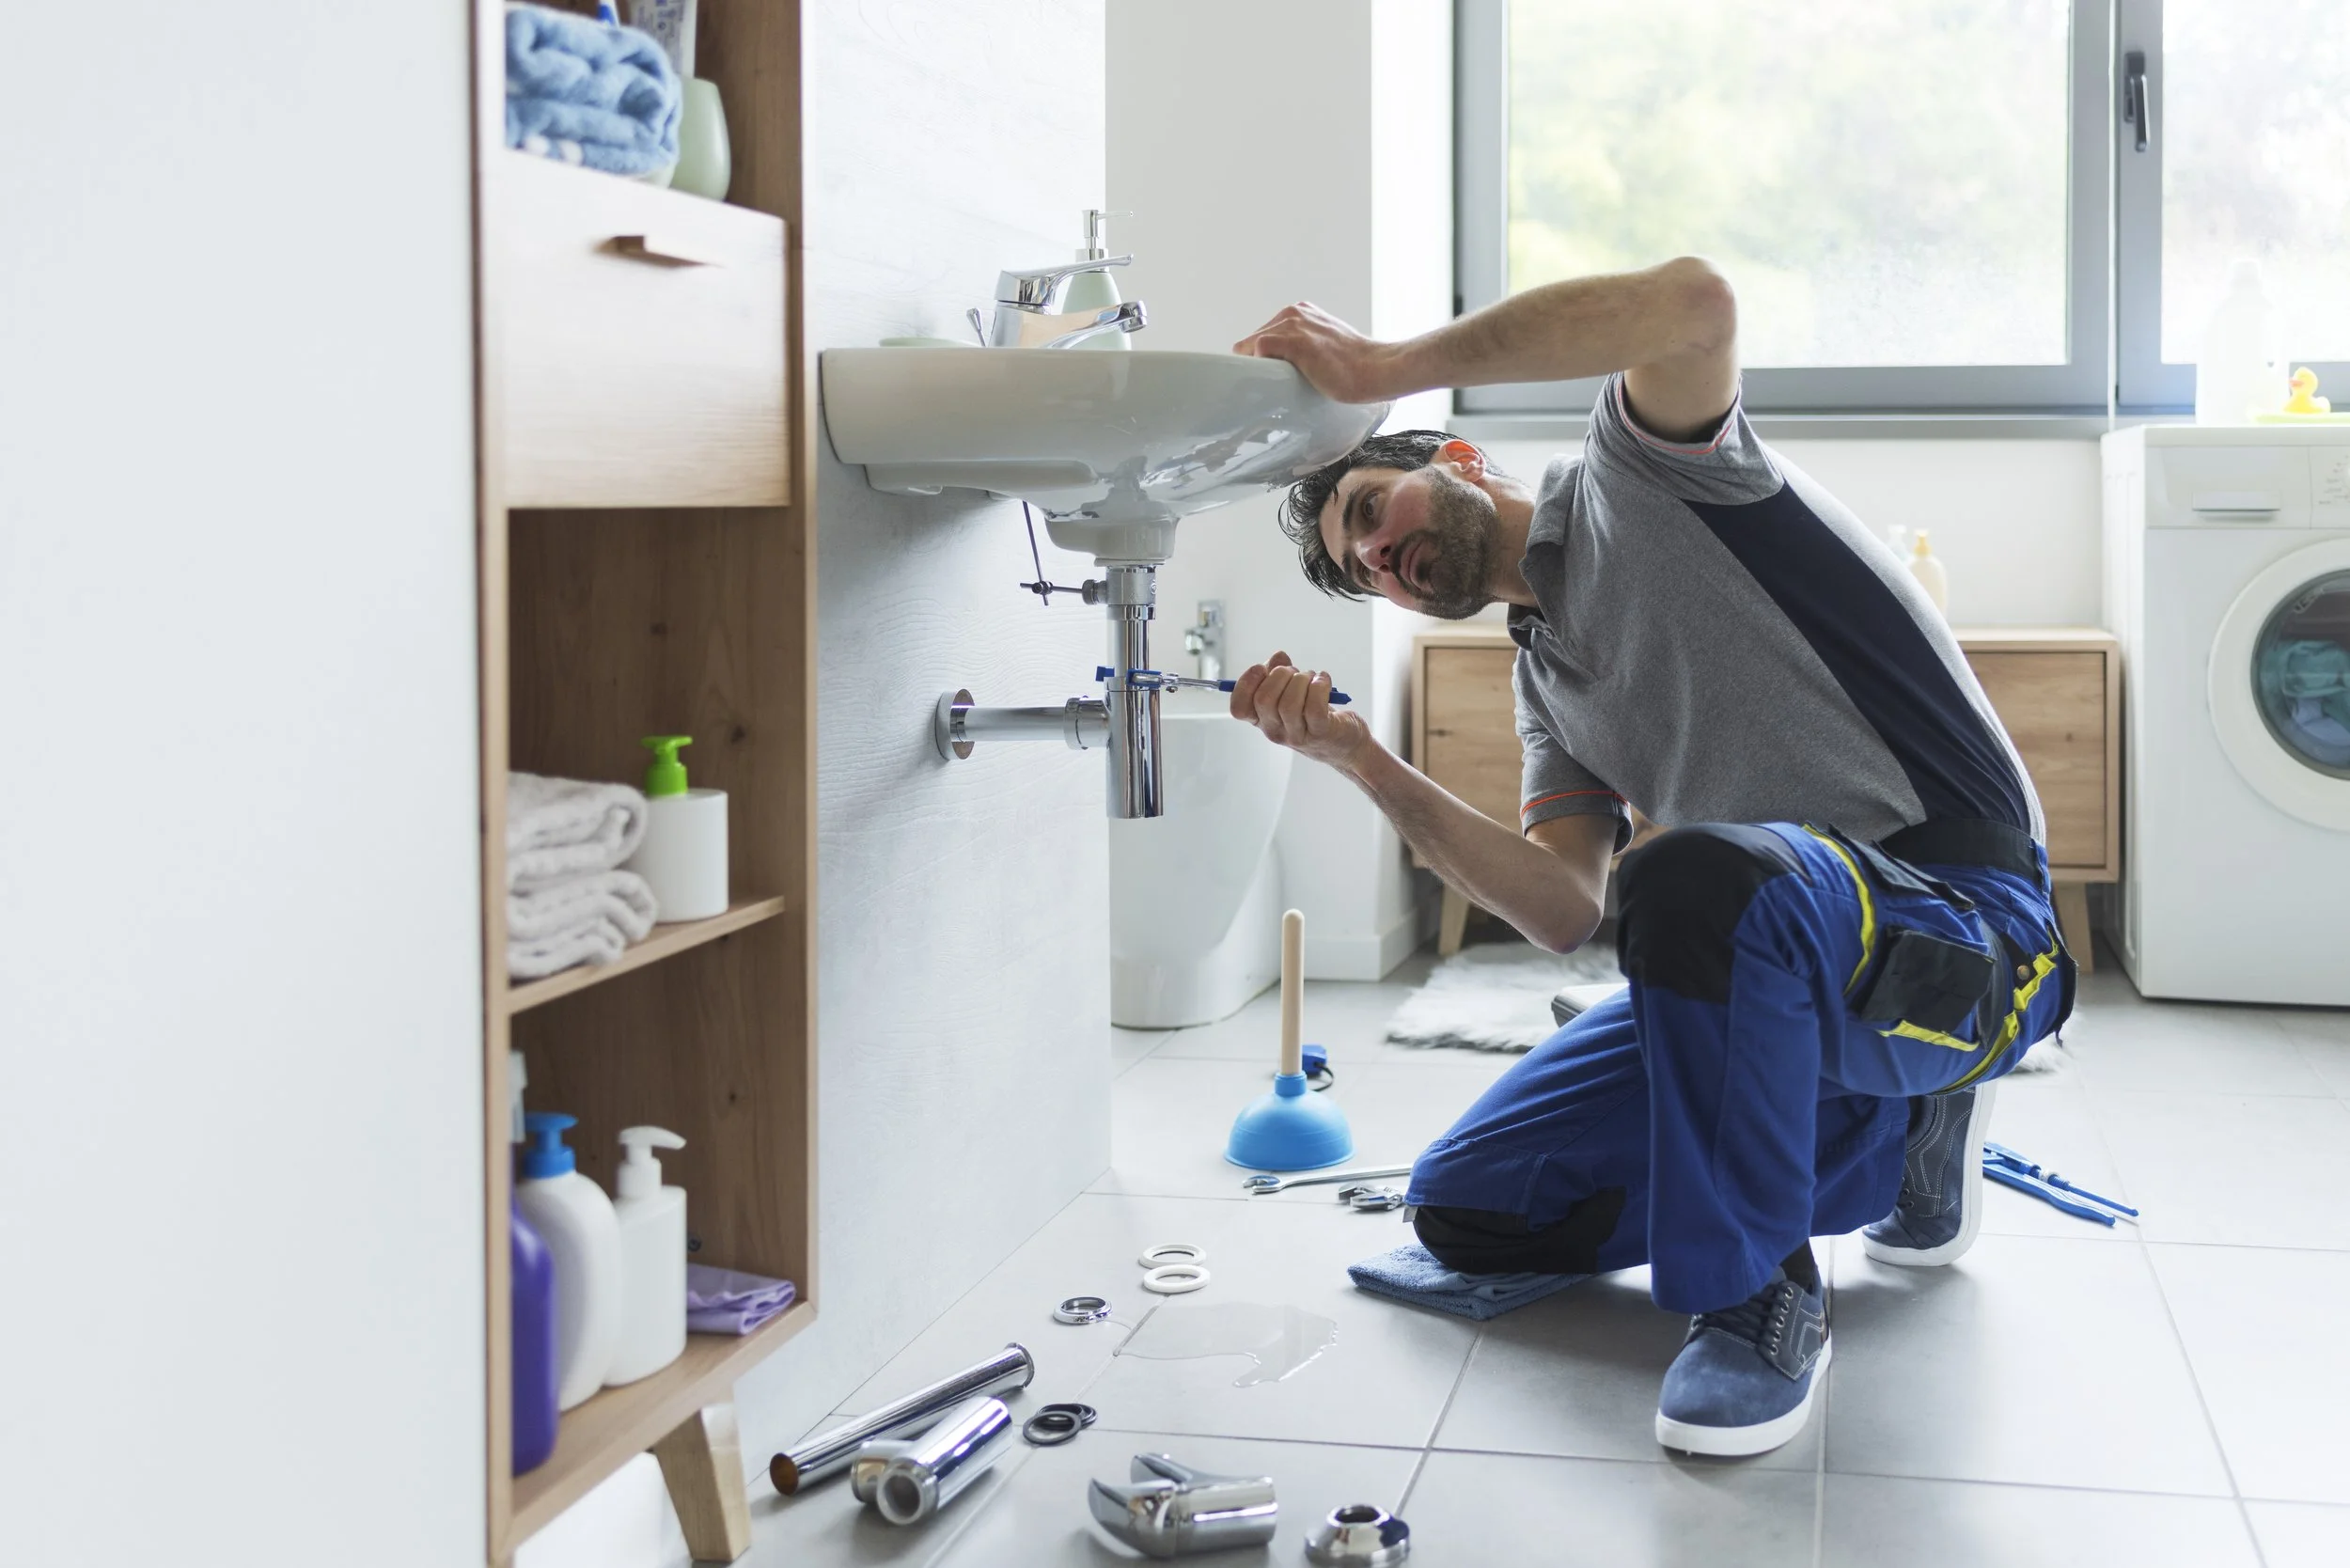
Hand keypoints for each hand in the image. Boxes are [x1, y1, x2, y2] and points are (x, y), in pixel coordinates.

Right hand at [1229, 651, 1370, 772]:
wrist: (1346, 743)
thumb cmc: (1314, 713)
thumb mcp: (1291, 693)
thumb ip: (1279, 674)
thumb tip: (1278, 657)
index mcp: (1262, 720)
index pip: (1239, 708)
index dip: (1246, 683)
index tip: (1262, 668)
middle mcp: (1275, 731)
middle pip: (1264, 700)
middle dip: (1280, 674)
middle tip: (1295, 672)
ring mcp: (1297, 735)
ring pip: (1289, 703)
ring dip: (1302, 679)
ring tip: (1312, 677)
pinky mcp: (1320, 732)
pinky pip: (1314, 706)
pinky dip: (1319, 685)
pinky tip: (1324, 680)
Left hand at [1233, 303, 1406, 404]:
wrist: (1376, 368)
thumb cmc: (1354, 365)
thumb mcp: (1325, 344)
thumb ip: (1305, 346)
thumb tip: (1286, 368)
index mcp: (1300, 312)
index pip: (1263, 334)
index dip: (1261, 359)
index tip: (1268, 378)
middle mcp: (1293, 313)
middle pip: (1251, 341)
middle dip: (1256, 363)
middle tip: (1269, 386)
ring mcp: (1293, 325)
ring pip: (1250, 346)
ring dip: (1254, 368)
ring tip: (1267, 388)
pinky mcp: (1294, 341)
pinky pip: (1256, 350)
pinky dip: (1256, 367)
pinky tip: (1269, 382)